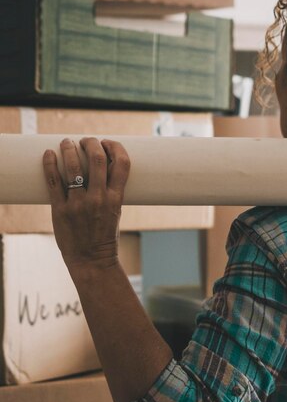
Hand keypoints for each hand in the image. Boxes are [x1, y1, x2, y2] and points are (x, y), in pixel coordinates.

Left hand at [43, 137, 130, 270]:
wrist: (91, 260)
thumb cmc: (104, 236)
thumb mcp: (116, 212)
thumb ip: (110, 191)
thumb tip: (101, 167)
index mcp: (116, 199)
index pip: (121, 163)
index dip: (115, 147)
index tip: (107, 143)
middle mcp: (98, 199)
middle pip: (97, 158)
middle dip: (91, 143)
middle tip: (85, 141)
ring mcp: (78, 204)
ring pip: (73, 166)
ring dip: (69, 148)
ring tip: (67, 142)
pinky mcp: (60, 210)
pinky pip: (53, 181)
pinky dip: (50, 164)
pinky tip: (49, 154)